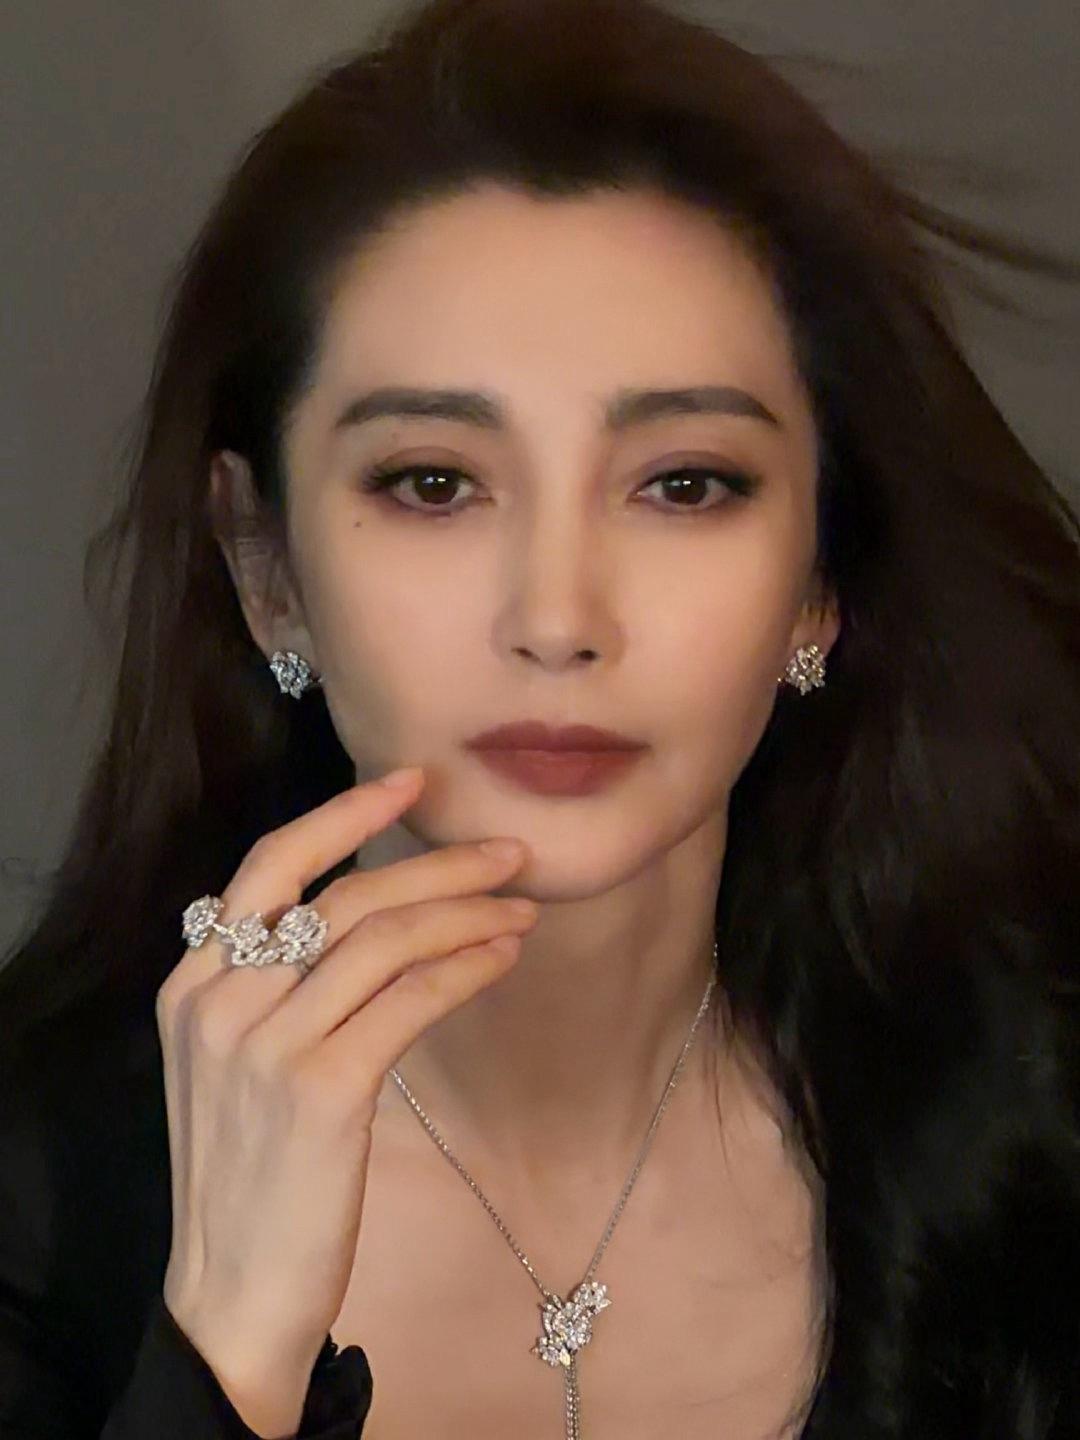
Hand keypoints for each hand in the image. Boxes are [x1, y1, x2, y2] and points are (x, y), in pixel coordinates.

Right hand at [155, 766, 536, 1433]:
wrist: (231, 1292)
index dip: (345, 816)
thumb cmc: (250, 1173)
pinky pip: (410, 999)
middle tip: (507, 853)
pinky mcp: (319, 1088)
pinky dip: (465, 967)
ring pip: (384, 939)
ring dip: (466, 913)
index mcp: (192, 984)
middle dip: (436, 864)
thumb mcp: (235, 1064)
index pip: (270, 865)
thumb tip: (374, 916)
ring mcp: (265, 1043)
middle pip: (343, 896)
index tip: (412, 784)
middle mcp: (219, 1000)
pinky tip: (503, 958)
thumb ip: (274, 987)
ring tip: (522, 907)